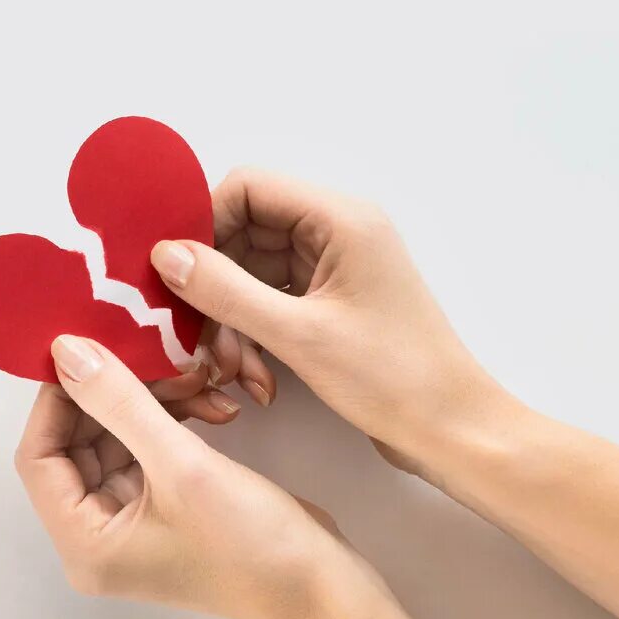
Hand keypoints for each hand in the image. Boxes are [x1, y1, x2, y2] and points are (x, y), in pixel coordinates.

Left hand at [15, 334, 371, 618]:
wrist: (322, 586)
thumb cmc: (250, 543)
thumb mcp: (182, 465)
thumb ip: (120, 402)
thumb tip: (66, 351)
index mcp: (83, 542)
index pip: (39, 456)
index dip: (57, 398)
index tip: (87, 347)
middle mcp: (98, 535)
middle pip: (79, 442)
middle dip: (116, 392)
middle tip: (155, 350)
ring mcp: (134, 522)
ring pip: (120, 437)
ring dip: (154, 399)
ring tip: (198, 375)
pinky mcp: (167, 507)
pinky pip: (151, 447)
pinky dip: (176, 418)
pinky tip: (213, 402)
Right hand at [150, 167, 516, 474]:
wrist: (452, 430)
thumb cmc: (392, 378)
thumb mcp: (299, 335)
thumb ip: (226, 291)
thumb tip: (166, 255)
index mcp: (341, 219)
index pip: (248, 188)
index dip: (204, 224)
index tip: (175, 274)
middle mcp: (337, 233)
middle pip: (245, 233)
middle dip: (215, 286)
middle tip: (197, 337)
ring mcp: (334, 270)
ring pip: (252, 274)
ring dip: (231, 320)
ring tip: (232, 370)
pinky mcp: (330, 305)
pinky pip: (271, 303)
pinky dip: (253, 335)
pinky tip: (256, 378)